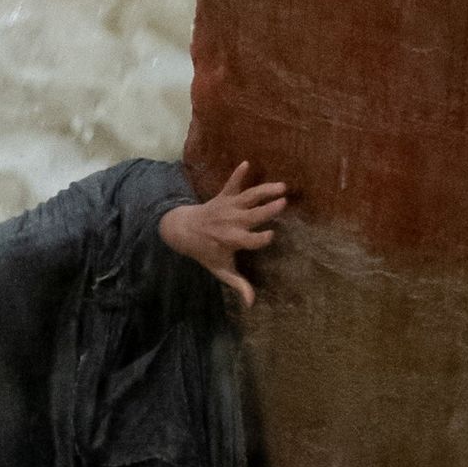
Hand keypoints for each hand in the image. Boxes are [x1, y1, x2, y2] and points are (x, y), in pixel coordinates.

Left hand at [157, 168, 285, 308]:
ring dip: (264, 190)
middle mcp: (231, 223)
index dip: (261, 238)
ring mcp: (227, 207)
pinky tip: (246, 162)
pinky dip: (237, 173)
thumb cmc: (206, 252)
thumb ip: (238, 285)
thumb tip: (252, 304)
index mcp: (232, 241)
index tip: (272, 235)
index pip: (250, 240)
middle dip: (267, 209)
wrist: (183, 230)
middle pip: (252, 216)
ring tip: (282, 185)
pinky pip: (231, 183)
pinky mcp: (223, 196)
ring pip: (249, 197)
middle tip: (284, 201)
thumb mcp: (220, 270)